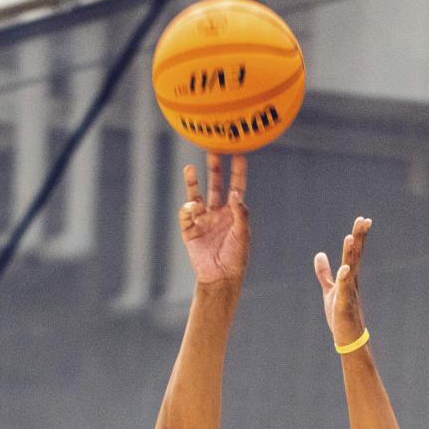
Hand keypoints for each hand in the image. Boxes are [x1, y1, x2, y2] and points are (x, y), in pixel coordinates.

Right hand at [178, 152, 248, 283]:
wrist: (220, 277)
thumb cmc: (236, 257)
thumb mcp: (242, 234)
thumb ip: (240, 213)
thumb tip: (234, 193)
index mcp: (233, 213)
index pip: (236, 188)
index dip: (238, 172)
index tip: (239, 155)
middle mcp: (217, 213)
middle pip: (215, 186)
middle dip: (214, 169)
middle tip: (212, 151)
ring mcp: (203, 221)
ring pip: (196, 196)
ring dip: (192, 183)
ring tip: (189, 168)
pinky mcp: (190, 231)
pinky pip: (186, 216)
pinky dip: (187, 209)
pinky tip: (191, 206)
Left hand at [314, 216, 371, 348]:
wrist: (348, 339)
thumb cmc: (340, 316)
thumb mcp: (330, 290)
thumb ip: (325, 272)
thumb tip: (319, 254)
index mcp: (349, 278)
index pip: (354, 253)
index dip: (358, 237)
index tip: (364, 219)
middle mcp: (351, 282)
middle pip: (355, 256)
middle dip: (359, 238)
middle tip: (363, 219)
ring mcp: (349, 293)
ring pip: (350, 269)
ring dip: (350, 254)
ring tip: (350, 237)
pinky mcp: (344, 305)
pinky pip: (344, 290)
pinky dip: (344, 278)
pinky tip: (345, 267)